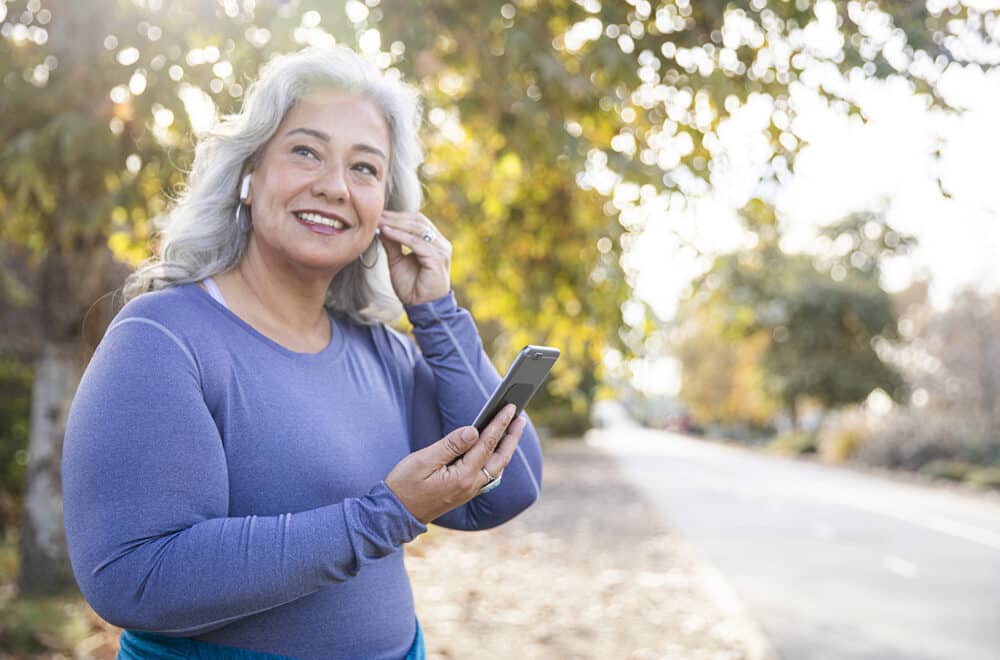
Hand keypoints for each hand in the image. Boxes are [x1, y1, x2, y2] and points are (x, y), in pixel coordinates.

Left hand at [378, 211, 450, 304]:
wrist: (422, 307)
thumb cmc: (412, 287)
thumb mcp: (397, 261)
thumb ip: (392, 244)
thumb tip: (381, 227)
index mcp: (434, 242)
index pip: (417, 221)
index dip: (398, 216)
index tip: (378, 215)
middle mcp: (440, 243)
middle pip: (418, 221)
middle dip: (396, 217)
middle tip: (377, 215)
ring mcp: (441, 250)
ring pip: (417, 229)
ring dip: (396, 224)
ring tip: (379, 222)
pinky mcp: (437, 258)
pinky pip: (416, 242)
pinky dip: (400, 236)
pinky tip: (386, 232)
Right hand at [384, 404, 526, 522]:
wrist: (395, 514)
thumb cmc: (404, 485)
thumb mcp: (423, 461)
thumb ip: (450, 445)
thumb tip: (474, 431)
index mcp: (462, 476)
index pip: (486, 444)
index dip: (499, 424)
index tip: (509, 407)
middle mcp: (471, 485)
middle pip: (500, 458)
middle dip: (512, 436)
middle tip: (521, 417)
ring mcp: (469, 491)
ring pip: (497, 468)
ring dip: (507, 448)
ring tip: (513, 430)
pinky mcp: (464, 493)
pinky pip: (489, 475)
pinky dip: (497, 460)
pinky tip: (497, 452)